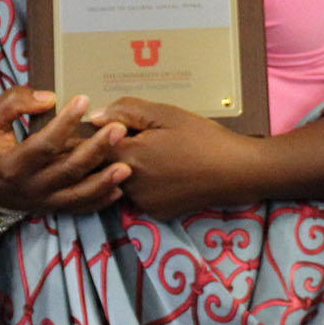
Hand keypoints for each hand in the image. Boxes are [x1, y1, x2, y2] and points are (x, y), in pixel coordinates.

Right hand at [0, 88, 129, 214]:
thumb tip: (49, 98)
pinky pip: (78, 208)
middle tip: (118, 129)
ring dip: (104, 181)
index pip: (44, 145)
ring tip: (127, 166)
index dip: (65, 123)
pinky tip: (118, 189)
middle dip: (96, 150)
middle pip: (68, 170)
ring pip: (78, 194)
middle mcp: (30, 187)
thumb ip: (14, 103)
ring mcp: (42, 201)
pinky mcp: (50, 208)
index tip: (84, 100)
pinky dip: (99, 200)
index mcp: (13, 164)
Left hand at [95, 97, 259, 217]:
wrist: (235, 171)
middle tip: (118, 140)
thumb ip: (125, 112)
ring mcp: (142, 202)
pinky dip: (139, 184)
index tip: (91, 130)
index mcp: (129, 155)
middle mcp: (129, 184)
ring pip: (117, 183)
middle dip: (102, 154)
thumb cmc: (202, 137)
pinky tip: (159, 171)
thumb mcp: (165, 114)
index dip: (88, 137)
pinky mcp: (155, 212)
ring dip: (120, 169)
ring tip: (145, 153)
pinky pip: (136, 196)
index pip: (89, 148)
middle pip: (100, 168)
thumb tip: (94, 117)